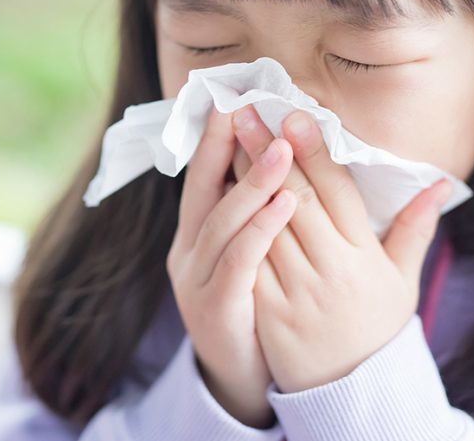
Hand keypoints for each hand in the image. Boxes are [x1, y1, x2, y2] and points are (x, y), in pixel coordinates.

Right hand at [166, 107, 294, 426]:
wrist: (241, 375)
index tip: (230, 98)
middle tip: (249, 108)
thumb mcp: (244, 254)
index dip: (213, 139)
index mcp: (196, 236)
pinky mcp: (216, 310)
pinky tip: (284, 205)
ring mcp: (197, 282)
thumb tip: (272, 161)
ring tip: (282, 150)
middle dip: (225, 148)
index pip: (202, 178)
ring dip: (252, 183)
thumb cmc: (250, 305)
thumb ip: (250, 213)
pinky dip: (260, 231)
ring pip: (222, 224)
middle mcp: (189, 253)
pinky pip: (238, 263)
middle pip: (203, 191)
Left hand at [230, 105, 452, 393]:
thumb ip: (414, 229)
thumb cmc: (374, 326)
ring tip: (225, 140)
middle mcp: (331, 271)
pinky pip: (247, 262)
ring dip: (242, 181)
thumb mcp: (402, 281)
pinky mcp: (268, 311)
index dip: (313, 152)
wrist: (350, 389)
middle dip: (269, 153)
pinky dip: (232, 227)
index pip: (336, 194)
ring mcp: (296, 293)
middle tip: (246, 112)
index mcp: (364, 257)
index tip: (293, 115)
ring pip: (265, 226)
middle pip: (295, 201)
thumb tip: (441, 183)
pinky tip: (215, 194)